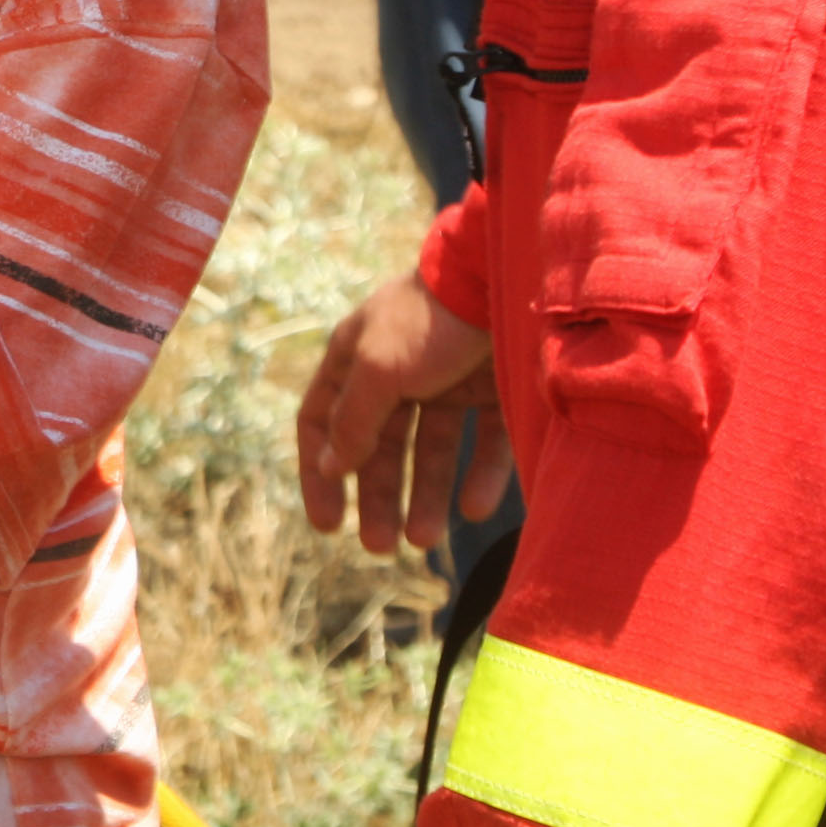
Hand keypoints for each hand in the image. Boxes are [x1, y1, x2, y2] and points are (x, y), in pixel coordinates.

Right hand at [296, 269, 507, 554]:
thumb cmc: (430, 319)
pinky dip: (478, 477)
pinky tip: (474, 508)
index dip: (320, 473)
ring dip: (423, 496)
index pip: (322, 422)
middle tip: (380, 548)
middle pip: (377, 446)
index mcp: (355, 358)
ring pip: (429, 451)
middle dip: (376, 497)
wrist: (505, 278)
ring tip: (425, 540)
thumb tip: (330, 466)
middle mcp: (396, 371)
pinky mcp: (492, 388)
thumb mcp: (378, 369)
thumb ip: (353, 421)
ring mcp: (445, 381)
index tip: (328, 524)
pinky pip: (482, 442)